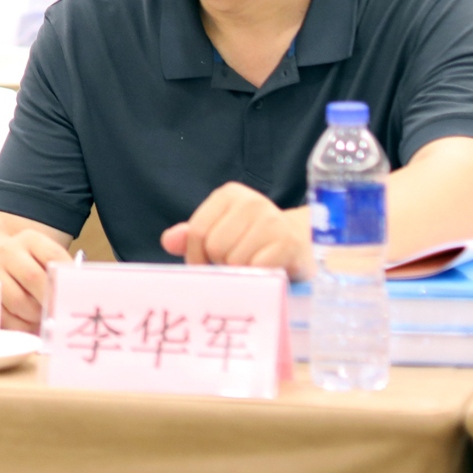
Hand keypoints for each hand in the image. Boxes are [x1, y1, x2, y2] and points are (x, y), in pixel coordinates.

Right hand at [0, 229, 70, 331]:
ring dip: (36, 316)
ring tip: (44, 318)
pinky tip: (28, 322)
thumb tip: (80, 297)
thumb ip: (62, 273)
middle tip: (61, 313)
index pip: (53, 255)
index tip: (76, 295)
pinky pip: (6, 317)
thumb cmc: (30, 266)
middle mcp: (7, 251)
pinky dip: (22, 326)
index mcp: (29, 239)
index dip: (66, 277)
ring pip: (19, 301)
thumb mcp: (45, 259)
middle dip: (51, 301)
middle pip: (34, 278)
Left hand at [160, 182, 312, 278]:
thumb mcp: (222, 230)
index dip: (195, 256)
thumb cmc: (254, 239)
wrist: (303, 243)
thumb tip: (169, 241)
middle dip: (220, 265)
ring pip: (234, 261)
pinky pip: (257, 270)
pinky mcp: (288, 243)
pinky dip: (257, 278)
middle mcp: (251, 202)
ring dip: (240, 272)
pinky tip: (266, 271)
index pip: (196, 231)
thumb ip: (192, 236)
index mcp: (229, 195)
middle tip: (236, 265)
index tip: (205, 266)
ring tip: (253, 265)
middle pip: (214, 247)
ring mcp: (272, 220)